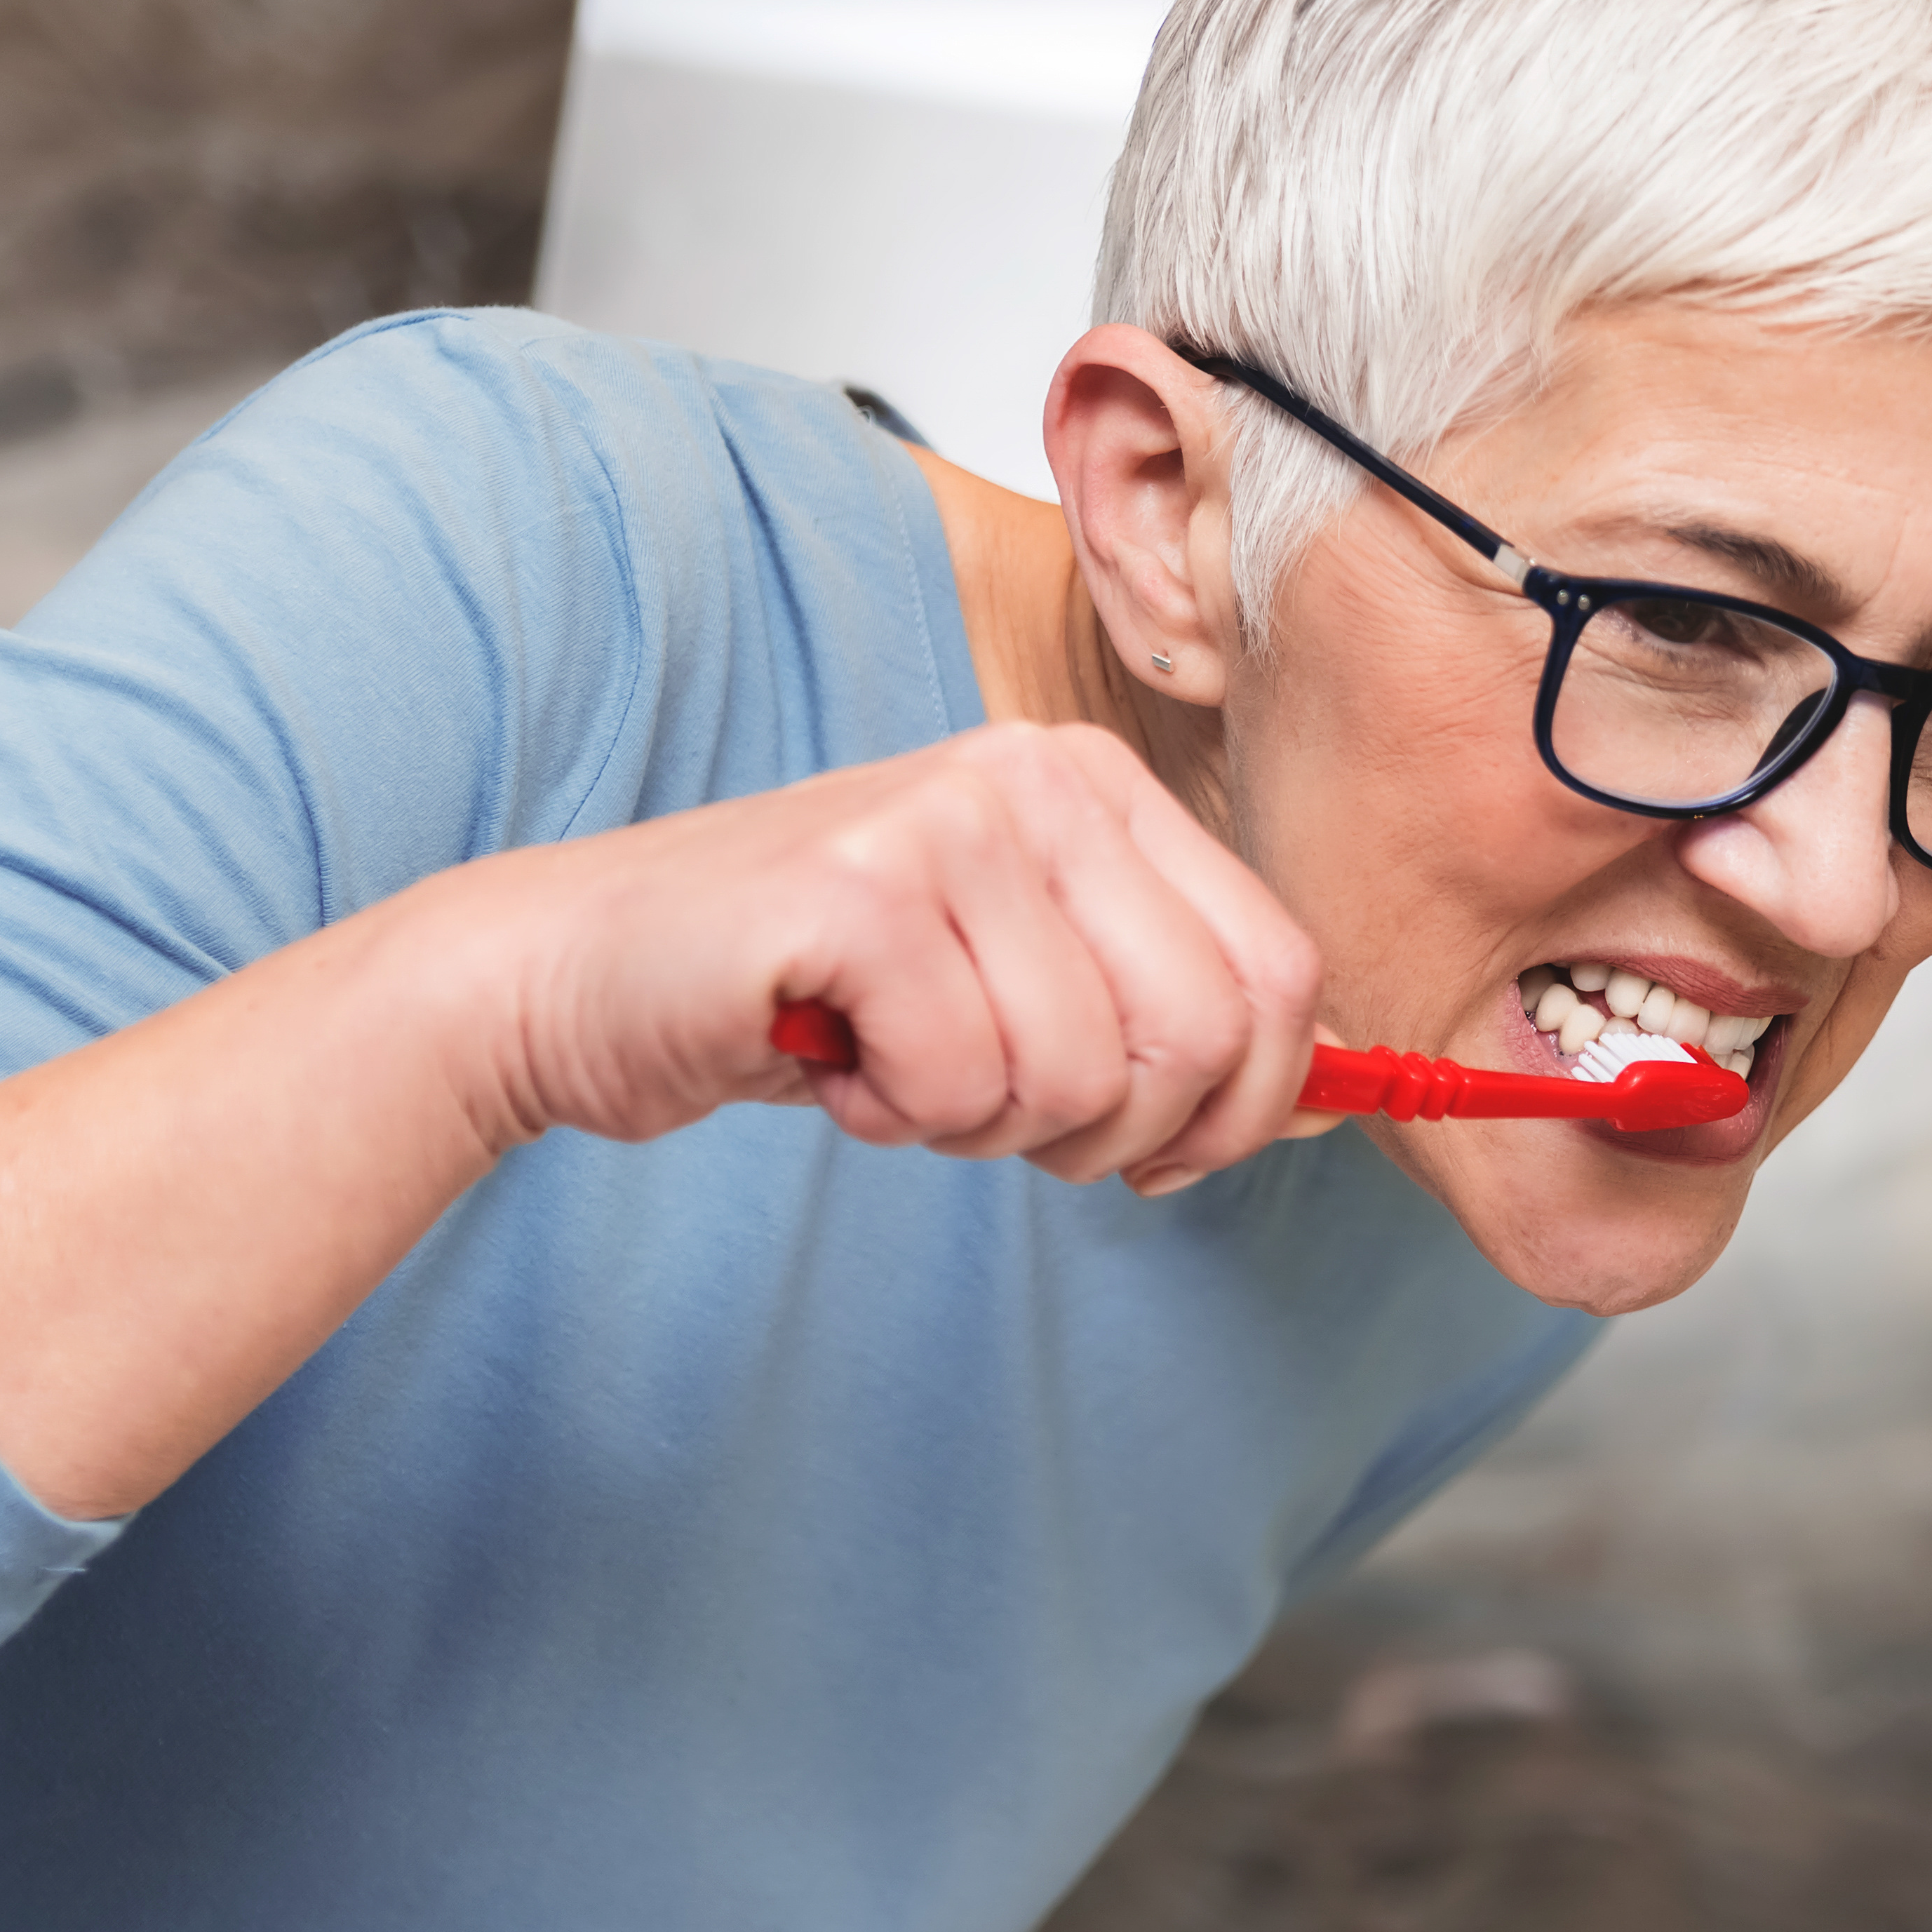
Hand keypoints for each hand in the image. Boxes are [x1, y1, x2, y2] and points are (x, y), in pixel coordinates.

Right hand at [446, 718, 1322, 1192]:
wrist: (584, 976)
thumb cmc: (820, 994)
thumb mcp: (1031, 985)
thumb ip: (1174, 1009)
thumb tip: (1347, 1082)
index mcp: (1101, 787)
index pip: (1281, 973)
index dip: (1250, 1107)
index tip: (1165, 1156)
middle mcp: (1038, 775)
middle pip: (1204, 1032)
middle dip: (1118, 1133)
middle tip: (1004, 1115)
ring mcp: (947, 820)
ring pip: (1081, 1075)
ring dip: (989, 1124)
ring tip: (900, 1066)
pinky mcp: (859, 892)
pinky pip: (964, 1083)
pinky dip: (902, 1117)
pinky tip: (839, 1059)